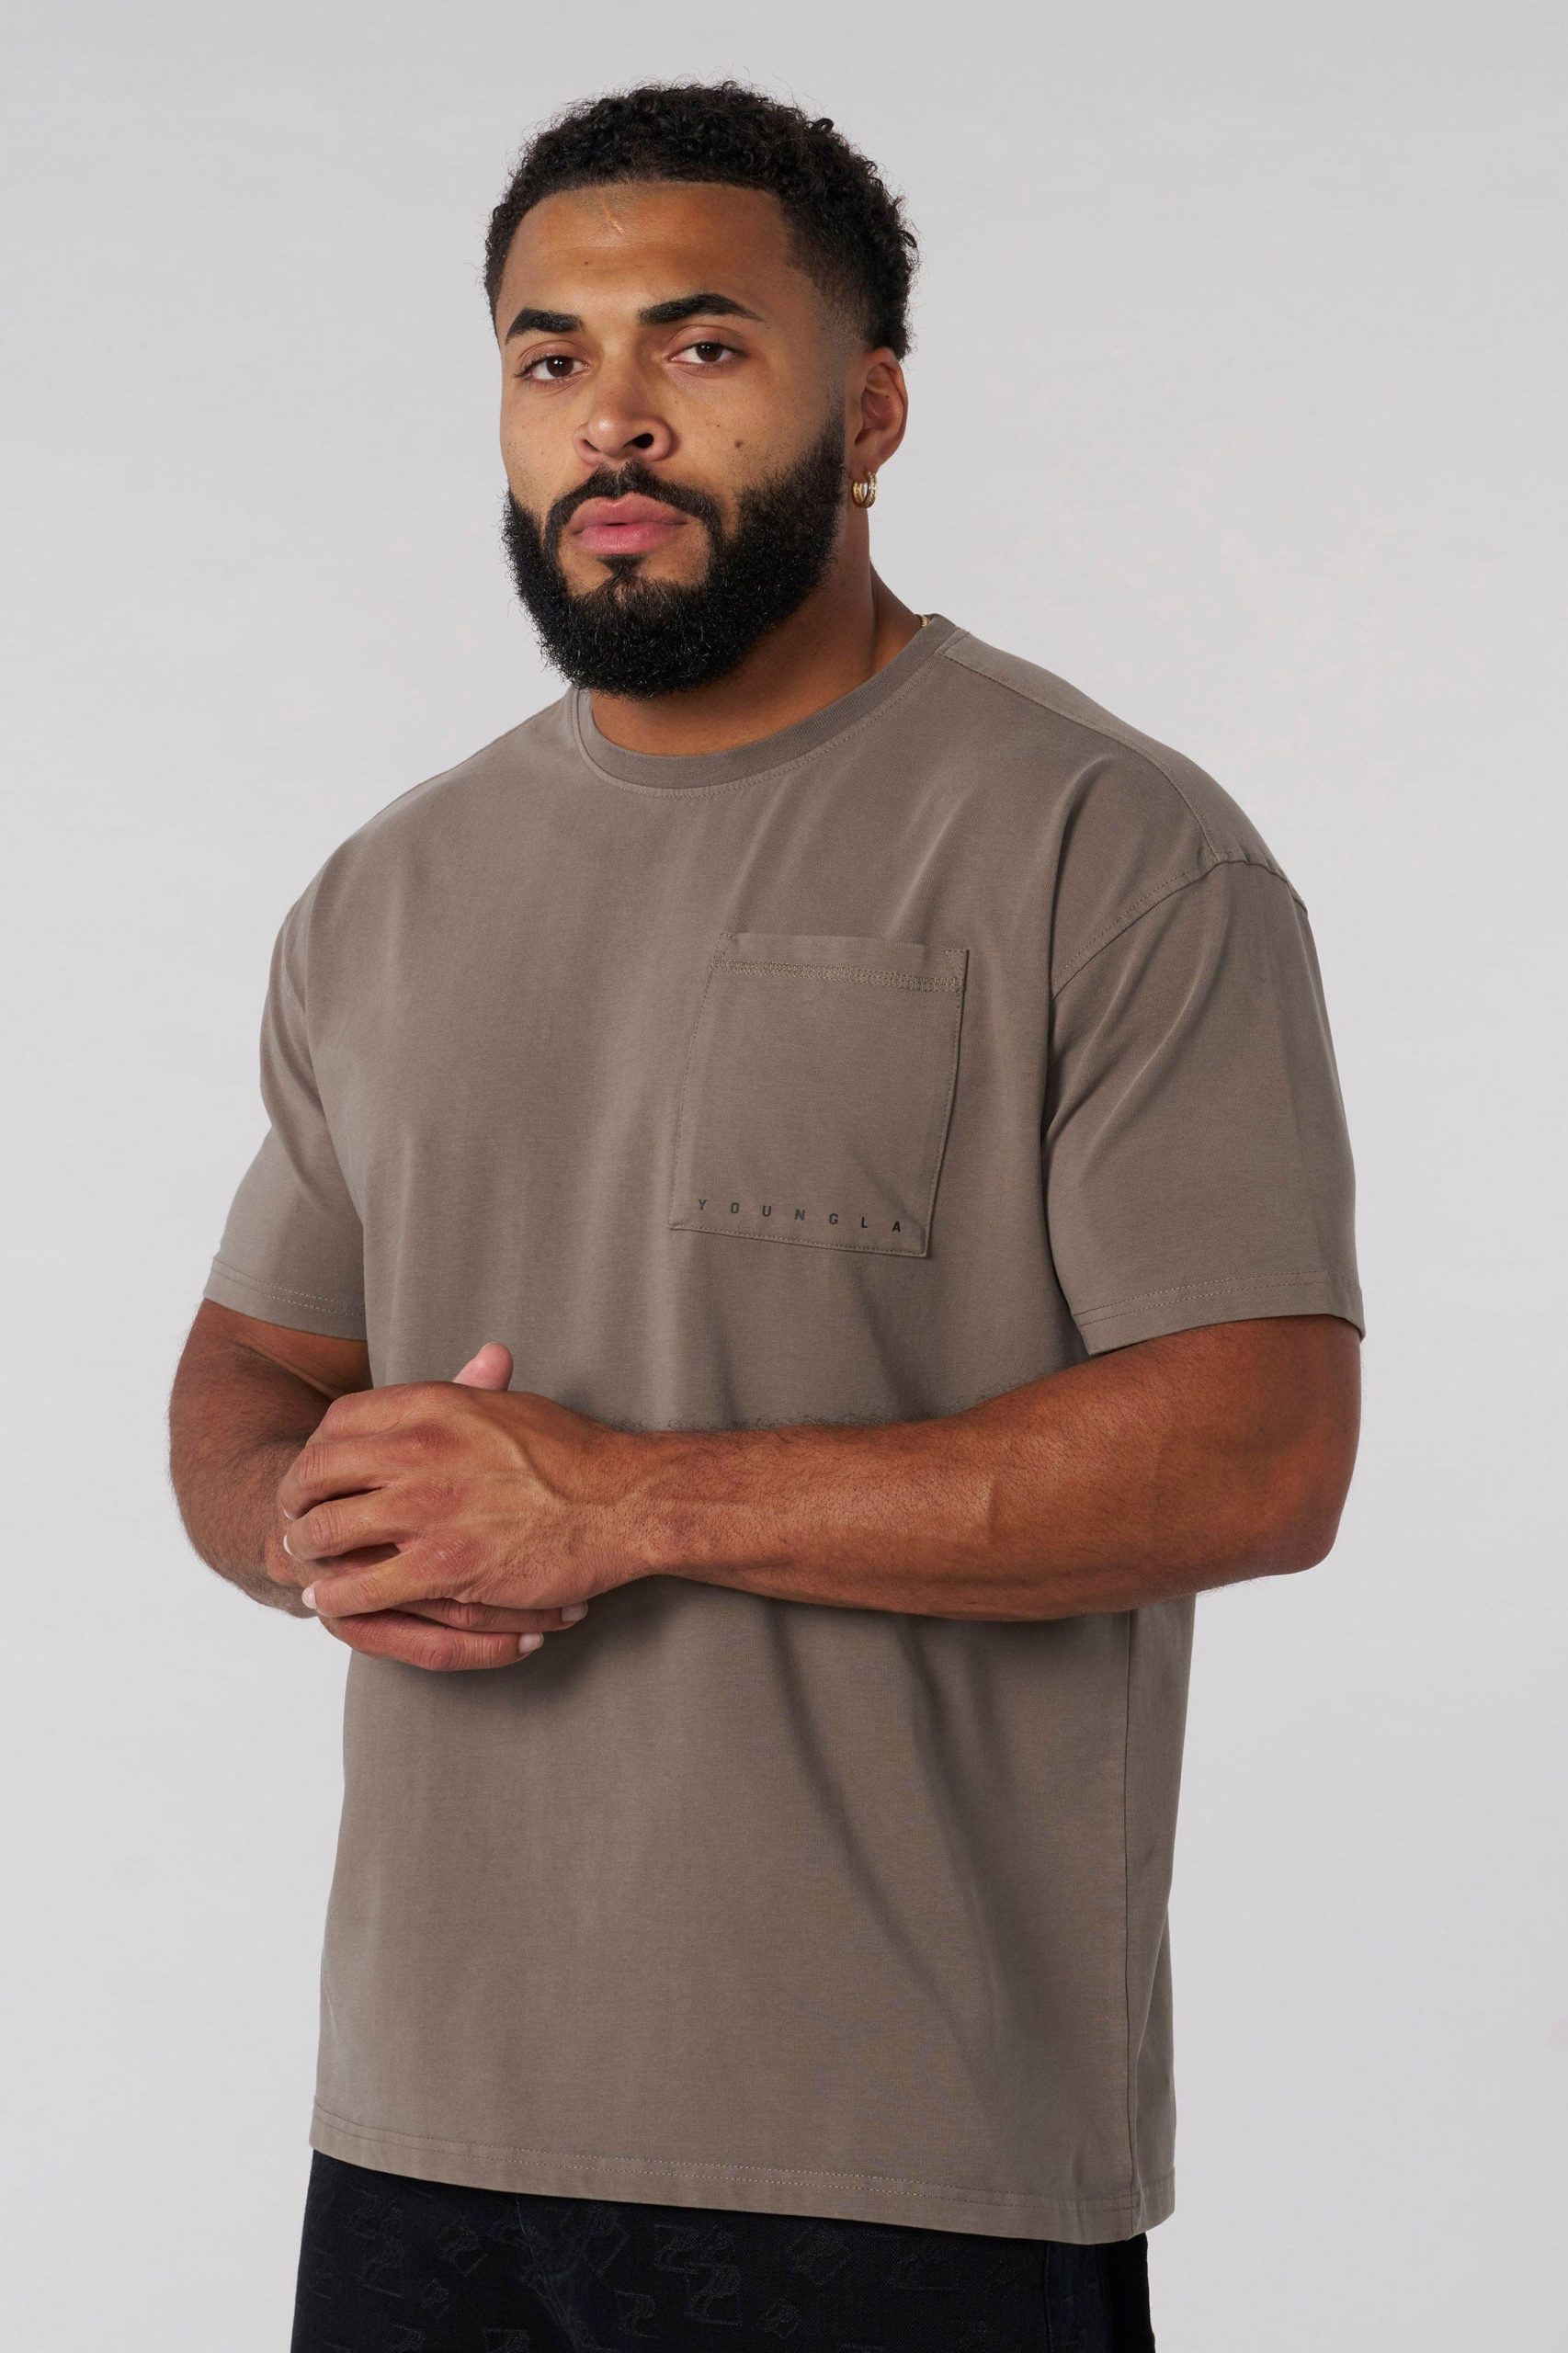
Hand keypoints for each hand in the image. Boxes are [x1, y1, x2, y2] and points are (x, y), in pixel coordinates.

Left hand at [275, 1342, 652, 1665]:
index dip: (315, 1448)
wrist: (621, 1503)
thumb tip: (475, 1361)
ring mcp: (427, 1510)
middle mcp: (420, 1450)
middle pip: (317, 1473)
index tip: (314, 1469)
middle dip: (294, 1499)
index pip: (339, 1420)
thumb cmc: (575, 1455)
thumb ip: (475, 1387)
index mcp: (434, 1404)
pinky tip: (331, 1603)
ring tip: (304, 1562)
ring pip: (329, 1533)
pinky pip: (364, 1588)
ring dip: (307, 1551)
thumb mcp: (514, 1403)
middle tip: (291, 1517)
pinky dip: (338, 1599)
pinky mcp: (443, 1567)